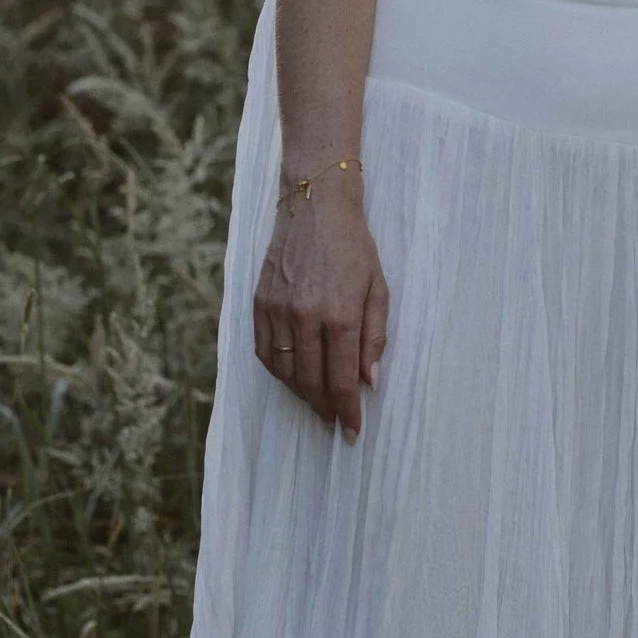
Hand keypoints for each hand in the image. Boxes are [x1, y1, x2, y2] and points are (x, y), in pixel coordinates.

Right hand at [253, 177, 388, 437]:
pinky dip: (278, 372)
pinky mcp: (259, 304)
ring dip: (301, 394)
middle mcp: (305, 317)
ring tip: (317, 403)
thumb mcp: (378, 290)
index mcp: (340, 315)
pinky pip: (265, 352)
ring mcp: (278, 311)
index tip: (352, 430)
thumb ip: (374, 339)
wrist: (315, 207)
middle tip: (335, 421)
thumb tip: (369, 382)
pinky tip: (292, 377)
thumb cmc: (354, 248)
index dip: (348, 410)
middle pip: (311, 382)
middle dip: (325, 408)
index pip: (342, 380)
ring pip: (285, 372)